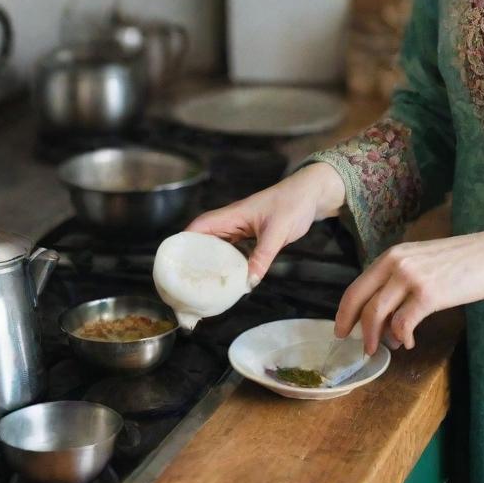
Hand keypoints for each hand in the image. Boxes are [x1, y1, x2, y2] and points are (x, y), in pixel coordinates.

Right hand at [185, 162, 345, 285]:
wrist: (312, 194)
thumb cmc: (293, 204)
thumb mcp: (278, 231)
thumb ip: (262, 257)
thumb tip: (247, 284)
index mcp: (231, 215)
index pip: (198, 227)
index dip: (182, 243)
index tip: (171, 264)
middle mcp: (231, 222)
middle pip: (202, 240)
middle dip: (190, 259)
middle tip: (182, 284)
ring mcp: (241, 230)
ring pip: (216, 248)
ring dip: (207, 264)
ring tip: (198, 287)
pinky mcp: (251, 237)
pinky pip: (232, 253)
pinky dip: (226, 265)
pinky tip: (226, 281)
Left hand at [335, 222, 483, 354]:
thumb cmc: (463, 259)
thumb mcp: (424, 261)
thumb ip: (403, 280)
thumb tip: (386, 313)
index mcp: (393, 253)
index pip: (357, 284)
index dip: (345, 310)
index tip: (342, 328)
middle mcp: (397, 262)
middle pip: (360, 300)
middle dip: (354, 327)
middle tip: (357, 346)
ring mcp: (411, 277)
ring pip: (377, 314)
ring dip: (376, 337)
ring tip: (385, 348)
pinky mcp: (429, 294)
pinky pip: (403, 324)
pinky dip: (402, 338)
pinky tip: (410, 343)